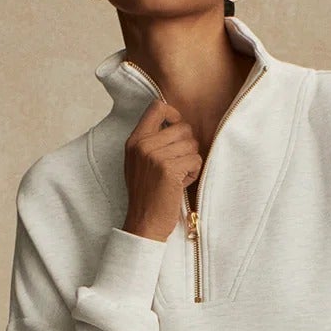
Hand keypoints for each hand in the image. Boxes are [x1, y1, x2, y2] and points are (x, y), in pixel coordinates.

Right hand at [121, 95, 201, 242]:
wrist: (144, 223)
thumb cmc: (146, 194)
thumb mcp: (138, 162)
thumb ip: (151, 141)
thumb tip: (174, 121)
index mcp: (135, 140)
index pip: (157, 107)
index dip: (174, 115)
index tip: (177, 130)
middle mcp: (143, 145)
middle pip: (183, 127)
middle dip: (188, 146)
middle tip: (178, 164)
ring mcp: (155, 156)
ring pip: (192, 144)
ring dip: (191, 161)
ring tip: (178, 176)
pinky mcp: (169, 169)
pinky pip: (195, 160)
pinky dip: (193, 173)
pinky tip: (182, 184)